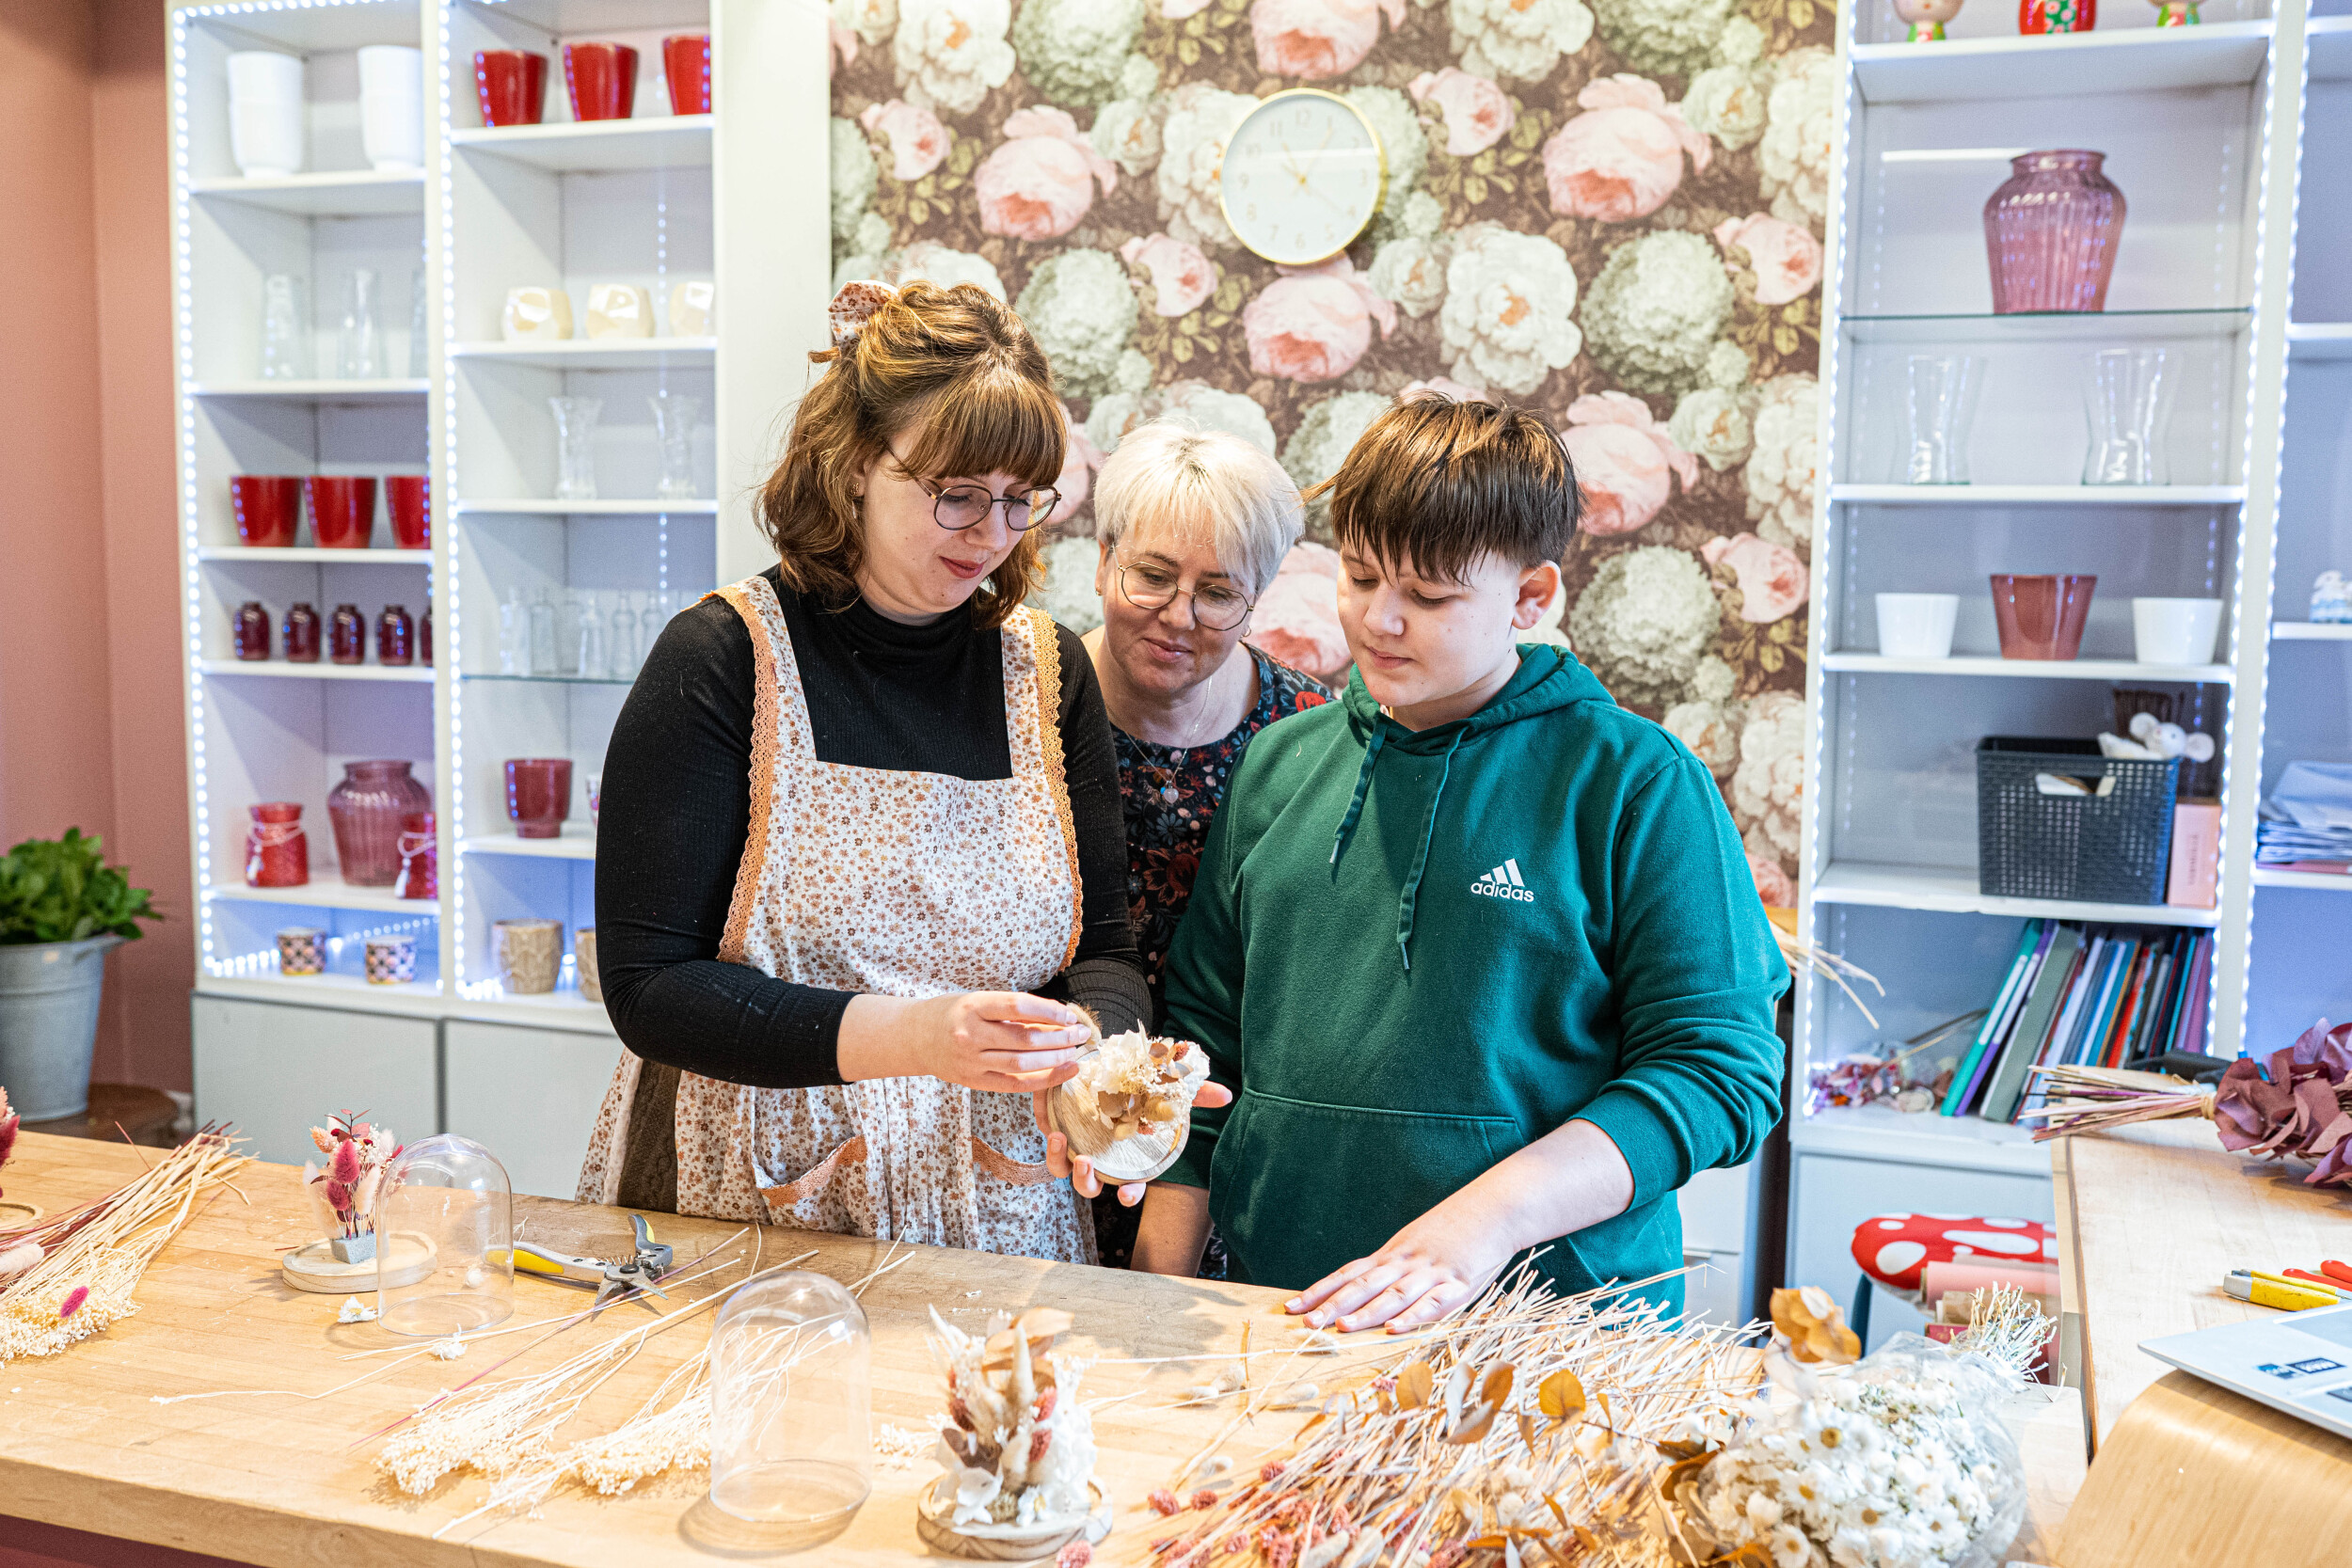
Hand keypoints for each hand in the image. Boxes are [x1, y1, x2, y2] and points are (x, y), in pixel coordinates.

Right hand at [840, 991, 1091, 1094]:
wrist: (915, 1036)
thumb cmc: (953, 1013)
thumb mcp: (977, 1000)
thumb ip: (1010, 1009)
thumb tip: (1057, 1017)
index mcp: (972, 1006)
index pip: (1019, 1007)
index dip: (1050, 1012)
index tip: (1070, 1015)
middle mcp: (970, 1034)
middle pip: (1025, 1039)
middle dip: (1060, 1037)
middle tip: (1082, 1034)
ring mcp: (970, 1061)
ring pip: (1023, 1064)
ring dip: (1055, 1059)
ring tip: (1075, 1053)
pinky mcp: (973, 1081)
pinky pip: (1014, 1084)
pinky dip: (1041, 1080)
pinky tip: (1062, 1072)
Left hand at [1034, 1081, 1233, 1202]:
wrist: (1102, 1063)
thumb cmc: (1138, 1084)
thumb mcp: (1166, 1087)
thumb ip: (1193, 1093)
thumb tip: (1227, 1095)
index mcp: (1127, 1157)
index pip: (1131, 1186)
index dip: (1131, 1194)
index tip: (1127, 1195)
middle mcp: (1101, 1158)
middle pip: (1091, 1186)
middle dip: (1087, 1181)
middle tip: (1087, 1162)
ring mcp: (1077, 1148)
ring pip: (1065, 1172)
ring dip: (1063, 1164)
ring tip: (1064, 1143)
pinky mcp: (1058, 1133)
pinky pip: (1051, 1151)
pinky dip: (1051, 1147)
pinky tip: (1055, 1131)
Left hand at [1286, 1201, 1513, 1333]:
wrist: (1496, 1208)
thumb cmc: (1455, 1229)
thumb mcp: (1417, 1245)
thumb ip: (1395, 1269)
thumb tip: (1367, 1293)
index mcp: (1393, 1254)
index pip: (1349, 1273)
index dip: (1320, 1290)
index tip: (1293, 1306)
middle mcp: (1406, 1262)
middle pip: (1363, 1286)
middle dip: (1333, 1306)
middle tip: (1306, 1323)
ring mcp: (1431, 1272)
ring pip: (1393, 1295)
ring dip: (1367, 1313)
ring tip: (1341, 1328)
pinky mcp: (1459, 1282)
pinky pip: (1434, 1303)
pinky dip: (1414, 1316)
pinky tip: (1395, 1329)